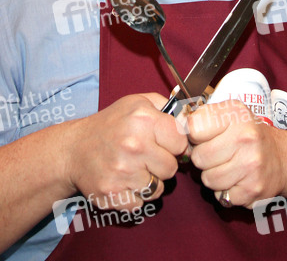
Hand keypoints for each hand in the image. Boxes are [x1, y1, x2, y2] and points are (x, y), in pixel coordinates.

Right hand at [66, 93, 187, 209]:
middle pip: (172, 168)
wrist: (74, 149)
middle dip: (162, 163)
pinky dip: (135, 196)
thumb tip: (191, 120)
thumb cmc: (111, 124)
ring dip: (150, 181)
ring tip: (134, 167)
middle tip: (145, 155)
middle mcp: (134, 144)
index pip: (181, 141)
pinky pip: (141, 203)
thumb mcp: (138, 102)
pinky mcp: (113, 194)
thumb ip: (168, 107)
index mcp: (143, 119)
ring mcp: (123, 171)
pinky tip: (124, 181)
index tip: (164, 142)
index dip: (174, 143)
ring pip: (158, 188)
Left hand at [187, 99, 286, 207]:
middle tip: (219, 153)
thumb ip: (203, 117)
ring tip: (229, 165)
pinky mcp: (253, 188)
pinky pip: (221, 195)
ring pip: (207, 179)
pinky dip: (226, 190)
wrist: (284, 157)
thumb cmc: (249, 134)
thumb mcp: (230, 114)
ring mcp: (250, 164)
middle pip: (198, 157)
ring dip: (213, 175)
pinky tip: (238, 178)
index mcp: (234, 114)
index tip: (204, 136)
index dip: (194, 135)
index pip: (193, 128)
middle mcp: (244, 137)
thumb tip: (176, 126)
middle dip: (204, 158)